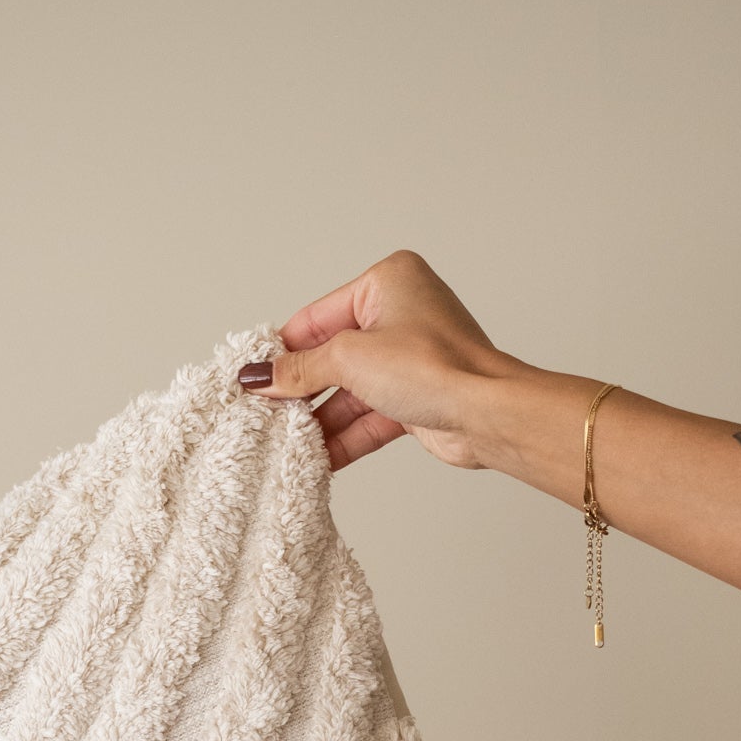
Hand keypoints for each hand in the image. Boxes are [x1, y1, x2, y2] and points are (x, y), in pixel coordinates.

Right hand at [239, 250, 526, 472]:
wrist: (487, 414)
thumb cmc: (436, 367)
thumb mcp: (350, 359)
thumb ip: (300, 369)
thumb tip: (260, 376)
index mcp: (386, 282)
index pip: (317, 317)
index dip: (283, 350)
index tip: (253, 377)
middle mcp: (399, 315)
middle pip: (332, 357)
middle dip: (301, 390)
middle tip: (264, 414)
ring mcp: (409, 359)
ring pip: (350, 392)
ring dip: (320, 421)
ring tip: (283, 443)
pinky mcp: (415, 398)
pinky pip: (368, 416)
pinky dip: (344, 437)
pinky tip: (315, 458)